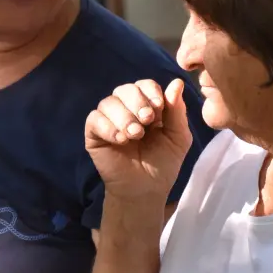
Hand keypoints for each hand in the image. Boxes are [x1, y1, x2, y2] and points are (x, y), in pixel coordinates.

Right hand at [85, 79, 192, 203]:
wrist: (146, 189)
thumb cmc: (163, 163)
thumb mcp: (178, 137)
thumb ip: (177, 111)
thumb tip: (176, 83)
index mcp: (147, 106)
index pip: (144, 85)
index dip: (150, 91)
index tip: (159, 106)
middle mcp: (126, 109)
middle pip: (125, 89)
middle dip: (137, 102)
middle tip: (147, 120)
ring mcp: (108, 121)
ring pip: (108, 102)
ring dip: (123, 116)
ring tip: (134, 135)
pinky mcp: (94, 134)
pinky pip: (94, 119)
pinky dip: (107, 126)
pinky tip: (120, 139)